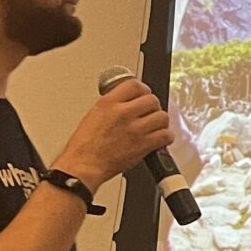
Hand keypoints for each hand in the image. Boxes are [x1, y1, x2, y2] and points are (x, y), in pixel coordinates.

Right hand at [55, 79, 171, 191]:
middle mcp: (123, 113)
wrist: (84, 165)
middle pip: (152, 100)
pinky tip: (160, 139)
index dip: (143, 90)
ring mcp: (135, 129)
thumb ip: (113, 106)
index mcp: (108, 103)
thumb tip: (127, 104)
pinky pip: (166, 135)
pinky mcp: (143, 145)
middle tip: (150, 114)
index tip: (144, 95)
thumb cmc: (84, 146)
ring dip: (160, 122)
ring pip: (162, 117)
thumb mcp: (94, 115)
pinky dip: (166, 137)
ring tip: (155, 127)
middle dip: (152, 107)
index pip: (135, 85)